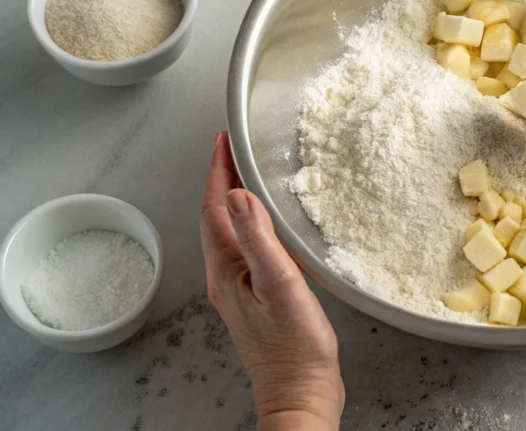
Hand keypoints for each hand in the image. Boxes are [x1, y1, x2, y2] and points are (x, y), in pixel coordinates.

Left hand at [200, 132, 343, 430]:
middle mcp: (227, 277)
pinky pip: (248, 249)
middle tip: (234, 149)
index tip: (223, 139)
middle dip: (223, 180)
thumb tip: (240, 194)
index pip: (215, 208)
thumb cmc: (294, 347)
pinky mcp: (259, 299)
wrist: (301, 393)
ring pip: (231, 233)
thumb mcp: (279, 284)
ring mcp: (240, 289)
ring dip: (237, 201)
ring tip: (249, 177)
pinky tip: (272, 227)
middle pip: (217, 217)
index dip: (218, 170)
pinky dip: (254, 226)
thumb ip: (259, 238)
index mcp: (226, 269)